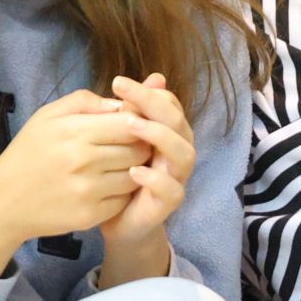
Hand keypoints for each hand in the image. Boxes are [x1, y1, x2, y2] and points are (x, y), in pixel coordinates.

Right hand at [0, 90, 150, 275]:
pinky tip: (107, 186)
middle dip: (141, 146)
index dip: (139, 122)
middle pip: (138, 149)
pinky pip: (123, 200)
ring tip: (120, 165)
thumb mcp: (47, 116)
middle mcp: (83, 161)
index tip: (134, 124)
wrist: (3, 201)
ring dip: (134, 170)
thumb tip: (121, 103)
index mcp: (74, 131)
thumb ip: (84, 102)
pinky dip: (121, 193)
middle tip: (132, 146)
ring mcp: (87, 191)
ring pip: (136, 176)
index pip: (130, 123)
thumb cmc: (28, 152)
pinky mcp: (89, 215)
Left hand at [97, 73, 193, 283]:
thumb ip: (127, 114)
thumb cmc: (116, 175)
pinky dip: (155, 179)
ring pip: (183, 153)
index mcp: (167, 133)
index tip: (118, 83)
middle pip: (178, 122)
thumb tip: (134, 80)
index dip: (149, 92)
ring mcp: (176, 178)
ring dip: (160, 136)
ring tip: (131, 126)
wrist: (117, 220)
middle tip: (123, 91)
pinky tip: (133, 170)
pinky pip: (171, 190)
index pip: (169, 103)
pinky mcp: (169, 204)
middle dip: (153, 104)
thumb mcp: (117, 141)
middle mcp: (177, 152)